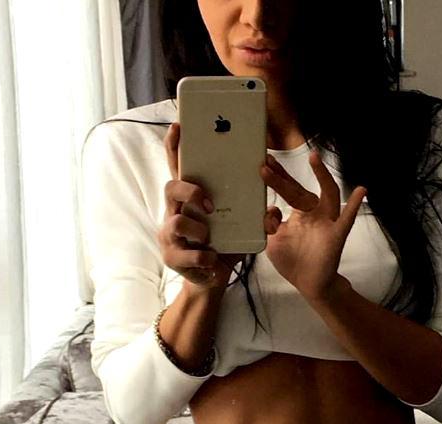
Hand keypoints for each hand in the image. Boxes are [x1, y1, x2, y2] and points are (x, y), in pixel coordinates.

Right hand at [161, 122, 281, 290]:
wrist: (211, 280)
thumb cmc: (225, 246)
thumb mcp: (242, 227)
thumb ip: (256, 216)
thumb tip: (272, 211)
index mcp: (191, 199)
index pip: (180, 168)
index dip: (175, 147)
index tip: (178, 126)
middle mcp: (175, 211)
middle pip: (170, 187)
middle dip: (191, 191)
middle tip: (210, 205)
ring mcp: (169, 234)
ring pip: (175, 221)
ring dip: (198, 230)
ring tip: (211, 239)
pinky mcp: (172, 257)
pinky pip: (186, 254)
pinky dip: (204, 259)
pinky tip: (212, 262)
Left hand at [259, 150, 366, 301]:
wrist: (311, 284)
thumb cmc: (293, 261)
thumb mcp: (273, 242)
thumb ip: (269, 224)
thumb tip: (271, 208)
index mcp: (299, 214)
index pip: (288, 191)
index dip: (277, 178)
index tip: (264, 164)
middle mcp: (314, 214)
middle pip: (300, 189)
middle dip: (284, 176)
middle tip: (268, 162)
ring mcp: (327, 222)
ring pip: (328, 194)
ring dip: (322, 176)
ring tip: (314, 158)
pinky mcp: (337, 235)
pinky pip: (347, 219)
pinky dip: (354, 206)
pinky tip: (361, 191)